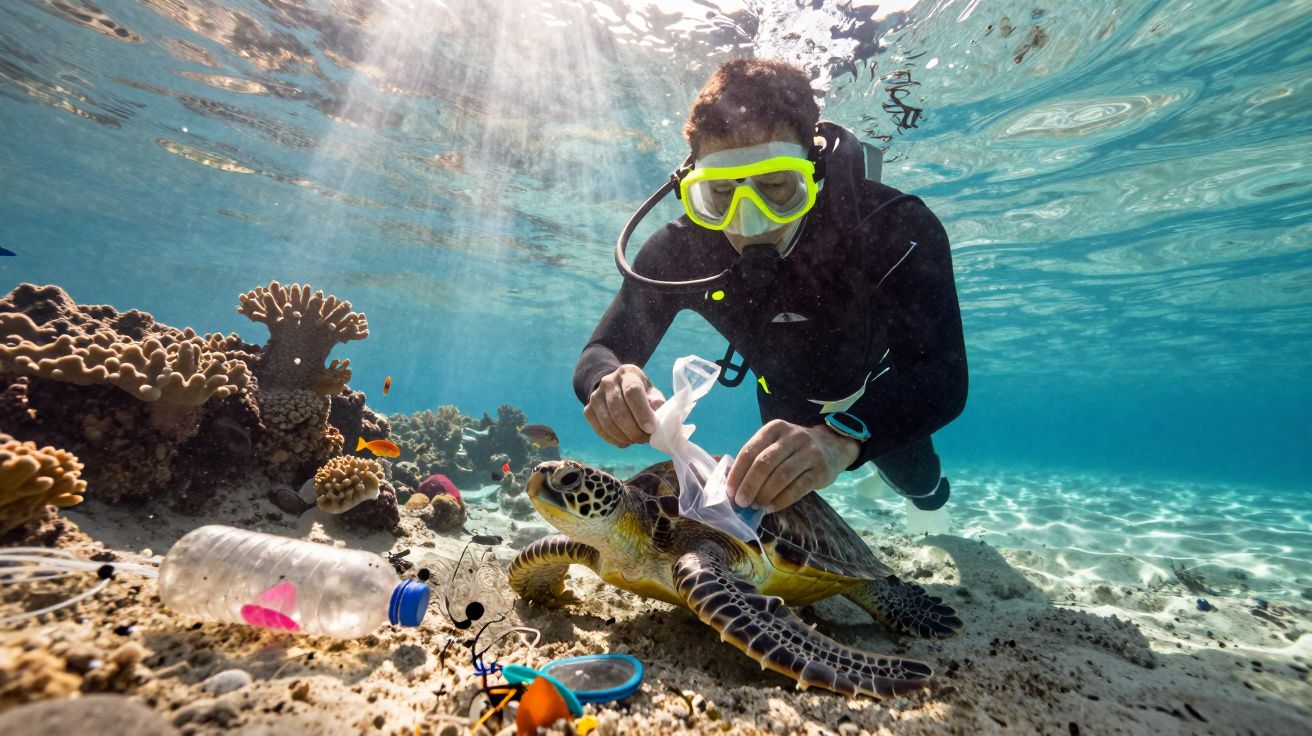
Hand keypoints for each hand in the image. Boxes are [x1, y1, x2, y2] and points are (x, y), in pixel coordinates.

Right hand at [583, 364, 665, 447]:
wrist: (616, 388)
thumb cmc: (641, 393)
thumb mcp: (652, 393)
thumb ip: (657, 404)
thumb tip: (657, 420)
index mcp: (627, 374)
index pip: (632, 391)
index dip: (642, 413)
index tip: (651, 429)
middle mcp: (608, 382)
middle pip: (619, 411)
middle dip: (634, 431)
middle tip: (645, 439)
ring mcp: (595, 396)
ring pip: (608, 423)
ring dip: (624, 437)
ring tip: (637, 441)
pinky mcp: (588, 410)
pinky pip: (600, 430)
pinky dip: (614, 440)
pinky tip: (625, 441)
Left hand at [727, 420, 859, 512]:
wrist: (832, 446)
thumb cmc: (794, 449)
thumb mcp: (776, 443)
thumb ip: (756, 457)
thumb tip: (732, 484)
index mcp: (775, 428)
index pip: (750, 450)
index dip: (738, 473)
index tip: (730, 491)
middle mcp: (792, 437)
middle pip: (765, 463)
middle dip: (749, 485)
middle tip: (741, 502)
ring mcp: (809, 452)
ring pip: (781, 476)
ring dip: (765, 494)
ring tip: (756, 506)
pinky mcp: (821, 470)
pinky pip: (798, 488)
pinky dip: (782, 500)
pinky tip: (771, 507)